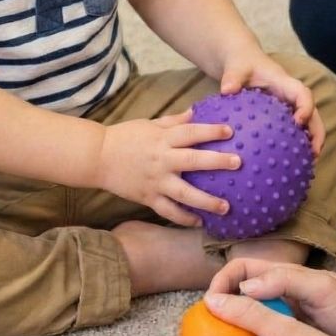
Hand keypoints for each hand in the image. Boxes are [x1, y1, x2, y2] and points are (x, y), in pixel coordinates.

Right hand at [97, 111, 239, 225]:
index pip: (190, 132)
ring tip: (226, 206)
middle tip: (238, 163)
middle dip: (216, 162)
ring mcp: (155, 181)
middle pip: (192, 160)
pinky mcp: (147, 198)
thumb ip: (174, 121)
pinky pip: (168, 211)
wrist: (97, 157)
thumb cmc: (125, 136)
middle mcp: (161, 159)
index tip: (230, 131)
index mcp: (162, 139)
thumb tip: (196, 112)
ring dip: (206, 200)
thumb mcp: (150, 124)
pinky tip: (200, 222)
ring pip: (184, 192)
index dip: (210, 131)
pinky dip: (184, 218)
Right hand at [207, 258, 335, 335]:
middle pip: (234, 296)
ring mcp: (282, 323)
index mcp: (283, 277)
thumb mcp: (324, 289)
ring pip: (242, 324)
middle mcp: (278, 297)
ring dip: (227, 335)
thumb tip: (244, 286)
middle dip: (216, 309)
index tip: (210, 302)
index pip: (239, 269)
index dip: (221, 281)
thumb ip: (285, 280)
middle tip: (203, 332)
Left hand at [218, 51, 324, 154]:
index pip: (302, 93)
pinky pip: (291, 131)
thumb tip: (227, 90)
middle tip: (314, 153)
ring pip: (307, 125)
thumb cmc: (241, 63)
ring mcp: (289, 106)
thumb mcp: (236, 67)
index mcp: (285, 83)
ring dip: (310, 143)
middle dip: (317, 133)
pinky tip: (285, 164)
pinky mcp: (282, 116)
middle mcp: (291, 96)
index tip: (299, 122)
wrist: (241, 61)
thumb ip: (232, 77)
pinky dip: (293, 146)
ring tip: (307, 165)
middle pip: (313, 114)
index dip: (305, 107)